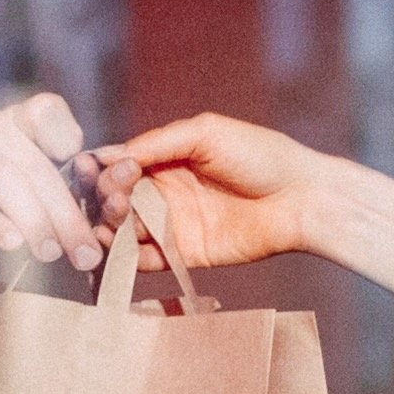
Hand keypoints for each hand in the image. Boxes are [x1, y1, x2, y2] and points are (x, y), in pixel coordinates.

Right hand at [0, 90, 97, 268]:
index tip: (88, 183)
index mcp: (14, 122)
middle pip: (35, 163)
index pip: (47, 111)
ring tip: (50, 254)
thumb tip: (105, 219)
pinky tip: (11, 245)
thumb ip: (56, 195)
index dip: (69, 140)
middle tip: (83, 253)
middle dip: (63, 212)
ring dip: (33, 219)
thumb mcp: (24, 197)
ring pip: (4, 176)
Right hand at [90, 112, 370, 272]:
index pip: (119, 164)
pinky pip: (147, 260)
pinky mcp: (184, 255)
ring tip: (115, 221)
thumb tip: (111, 154)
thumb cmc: (261, 156)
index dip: (101, 168)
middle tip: (116, 197)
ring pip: (125, 229)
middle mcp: (164, 191)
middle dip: (106, 196)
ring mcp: (172, 224)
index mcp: (166, 158)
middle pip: (115, 197)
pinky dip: (128, 259)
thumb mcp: (206, 133)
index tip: (93, 170)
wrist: (300, 199)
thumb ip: (158, 142)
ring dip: (111, 226)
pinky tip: (120, 252)